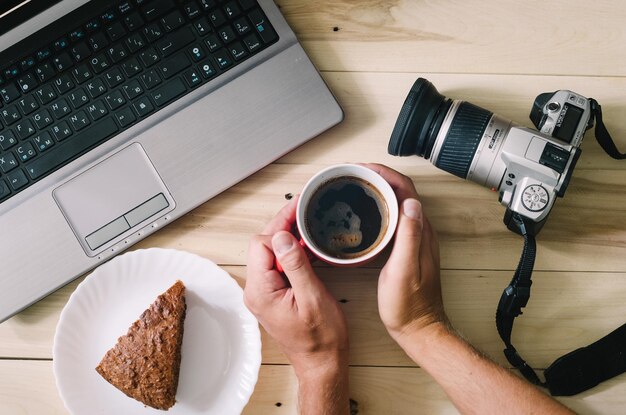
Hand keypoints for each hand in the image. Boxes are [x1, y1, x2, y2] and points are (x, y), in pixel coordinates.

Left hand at [243, 198, 348, 378]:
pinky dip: (290, 251)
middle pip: (263, 245)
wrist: (321, 363)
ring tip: (305, 220)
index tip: (299, 213)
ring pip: (270, 253)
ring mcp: (264, 293)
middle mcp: (256, 291)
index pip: (262, 244)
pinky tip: (305, 243)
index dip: (281, 227)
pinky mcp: (273, 294)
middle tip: (302, 207)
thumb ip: (295, 265)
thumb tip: (283, 236)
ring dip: (287, 236)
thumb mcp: (313, 298)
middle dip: (283, 225)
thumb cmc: (321, 339)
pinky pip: (277, 265)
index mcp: (261, 291)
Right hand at [361, 164, 447, 343]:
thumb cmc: (410, 306)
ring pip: (396, 203)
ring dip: (378, 190)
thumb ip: (410, 237)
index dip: (384, 173)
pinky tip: (364, 214)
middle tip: (353, 174)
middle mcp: (420, 231)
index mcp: (420, 231)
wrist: (418, 328)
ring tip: (355, 187)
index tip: (362, 169)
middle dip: (378, 176)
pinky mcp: (406, 249)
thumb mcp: (405, 270)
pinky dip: (378, 208)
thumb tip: (411, 204)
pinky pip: (393, 218)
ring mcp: (413, 239)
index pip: (405, 189)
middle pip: (400, 191)